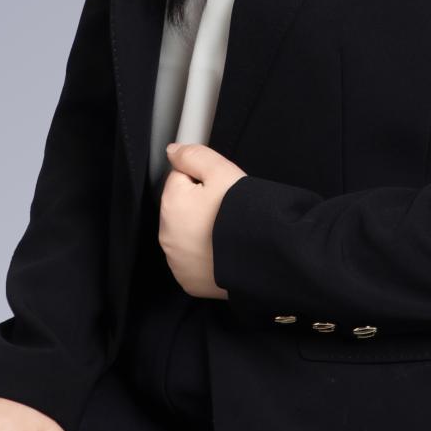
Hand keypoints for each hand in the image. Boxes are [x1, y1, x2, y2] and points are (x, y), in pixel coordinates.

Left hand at [160, 142, 248, 298]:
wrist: (263, 257)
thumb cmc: (243, 215)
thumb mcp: (222, 172)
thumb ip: (194, 155)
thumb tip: (173, 151)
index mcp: (171, 203)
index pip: (181, 178)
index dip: (204, 179)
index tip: (220, 189)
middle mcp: (167, 234)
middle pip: (182, 208)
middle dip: (200, 206)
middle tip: (226, 210)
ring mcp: (176, 260)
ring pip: (186, 235)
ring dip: (201, 231)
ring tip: (226, 230)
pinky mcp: (188, 279)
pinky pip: (193, 260)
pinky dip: (205, 255)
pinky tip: (223, 249)